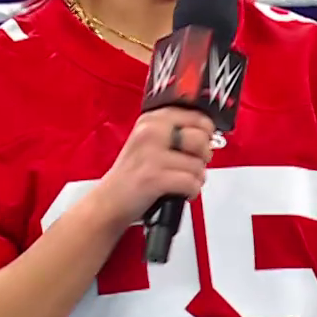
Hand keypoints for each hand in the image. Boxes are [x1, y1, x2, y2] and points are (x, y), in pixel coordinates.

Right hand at [92, 107, 217, 228]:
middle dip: (203, 156)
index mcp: (151, 119)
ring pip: (198, 164)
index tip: (200, 142)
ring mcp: (151, 154)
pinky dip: (191, 192)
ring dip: (196, 178)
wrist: (109, 202)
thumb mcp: (148, 141)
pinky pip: (191, 183)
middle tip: (191, 164)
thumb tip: (207, 134)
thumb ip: (175, 132)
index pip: (196, 115)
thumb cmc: (132, 174)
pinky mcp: (154, 178)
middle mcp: (151, 132)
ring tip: (182, 181)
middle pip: (201, 138)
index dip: (205, 132)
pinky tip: (180, 192)